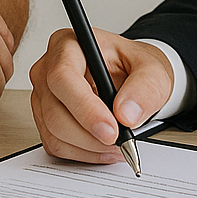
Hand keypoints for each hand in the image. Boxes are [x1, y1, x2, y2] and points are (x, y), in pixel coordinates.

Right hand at [28, 28, 173, 163]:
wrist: (131, 78)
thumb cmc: (135, 67)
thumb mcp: (153, 70)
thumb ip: (145, 88)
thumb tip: (127, 114)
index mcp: (69, 44)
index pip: (63, 77)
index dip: (85, 107)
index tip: (112, 130)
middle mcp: (48, 68)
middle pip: (55, 111)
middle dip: (90, 135)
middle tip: (121, 143)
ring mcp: (43, 95)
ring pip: (54, 132)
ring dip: (88, 147)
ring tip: (117, 145)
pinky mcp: (44, 118)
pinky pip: (56, 144)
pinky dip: (82, 152)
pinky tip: (104, 147)